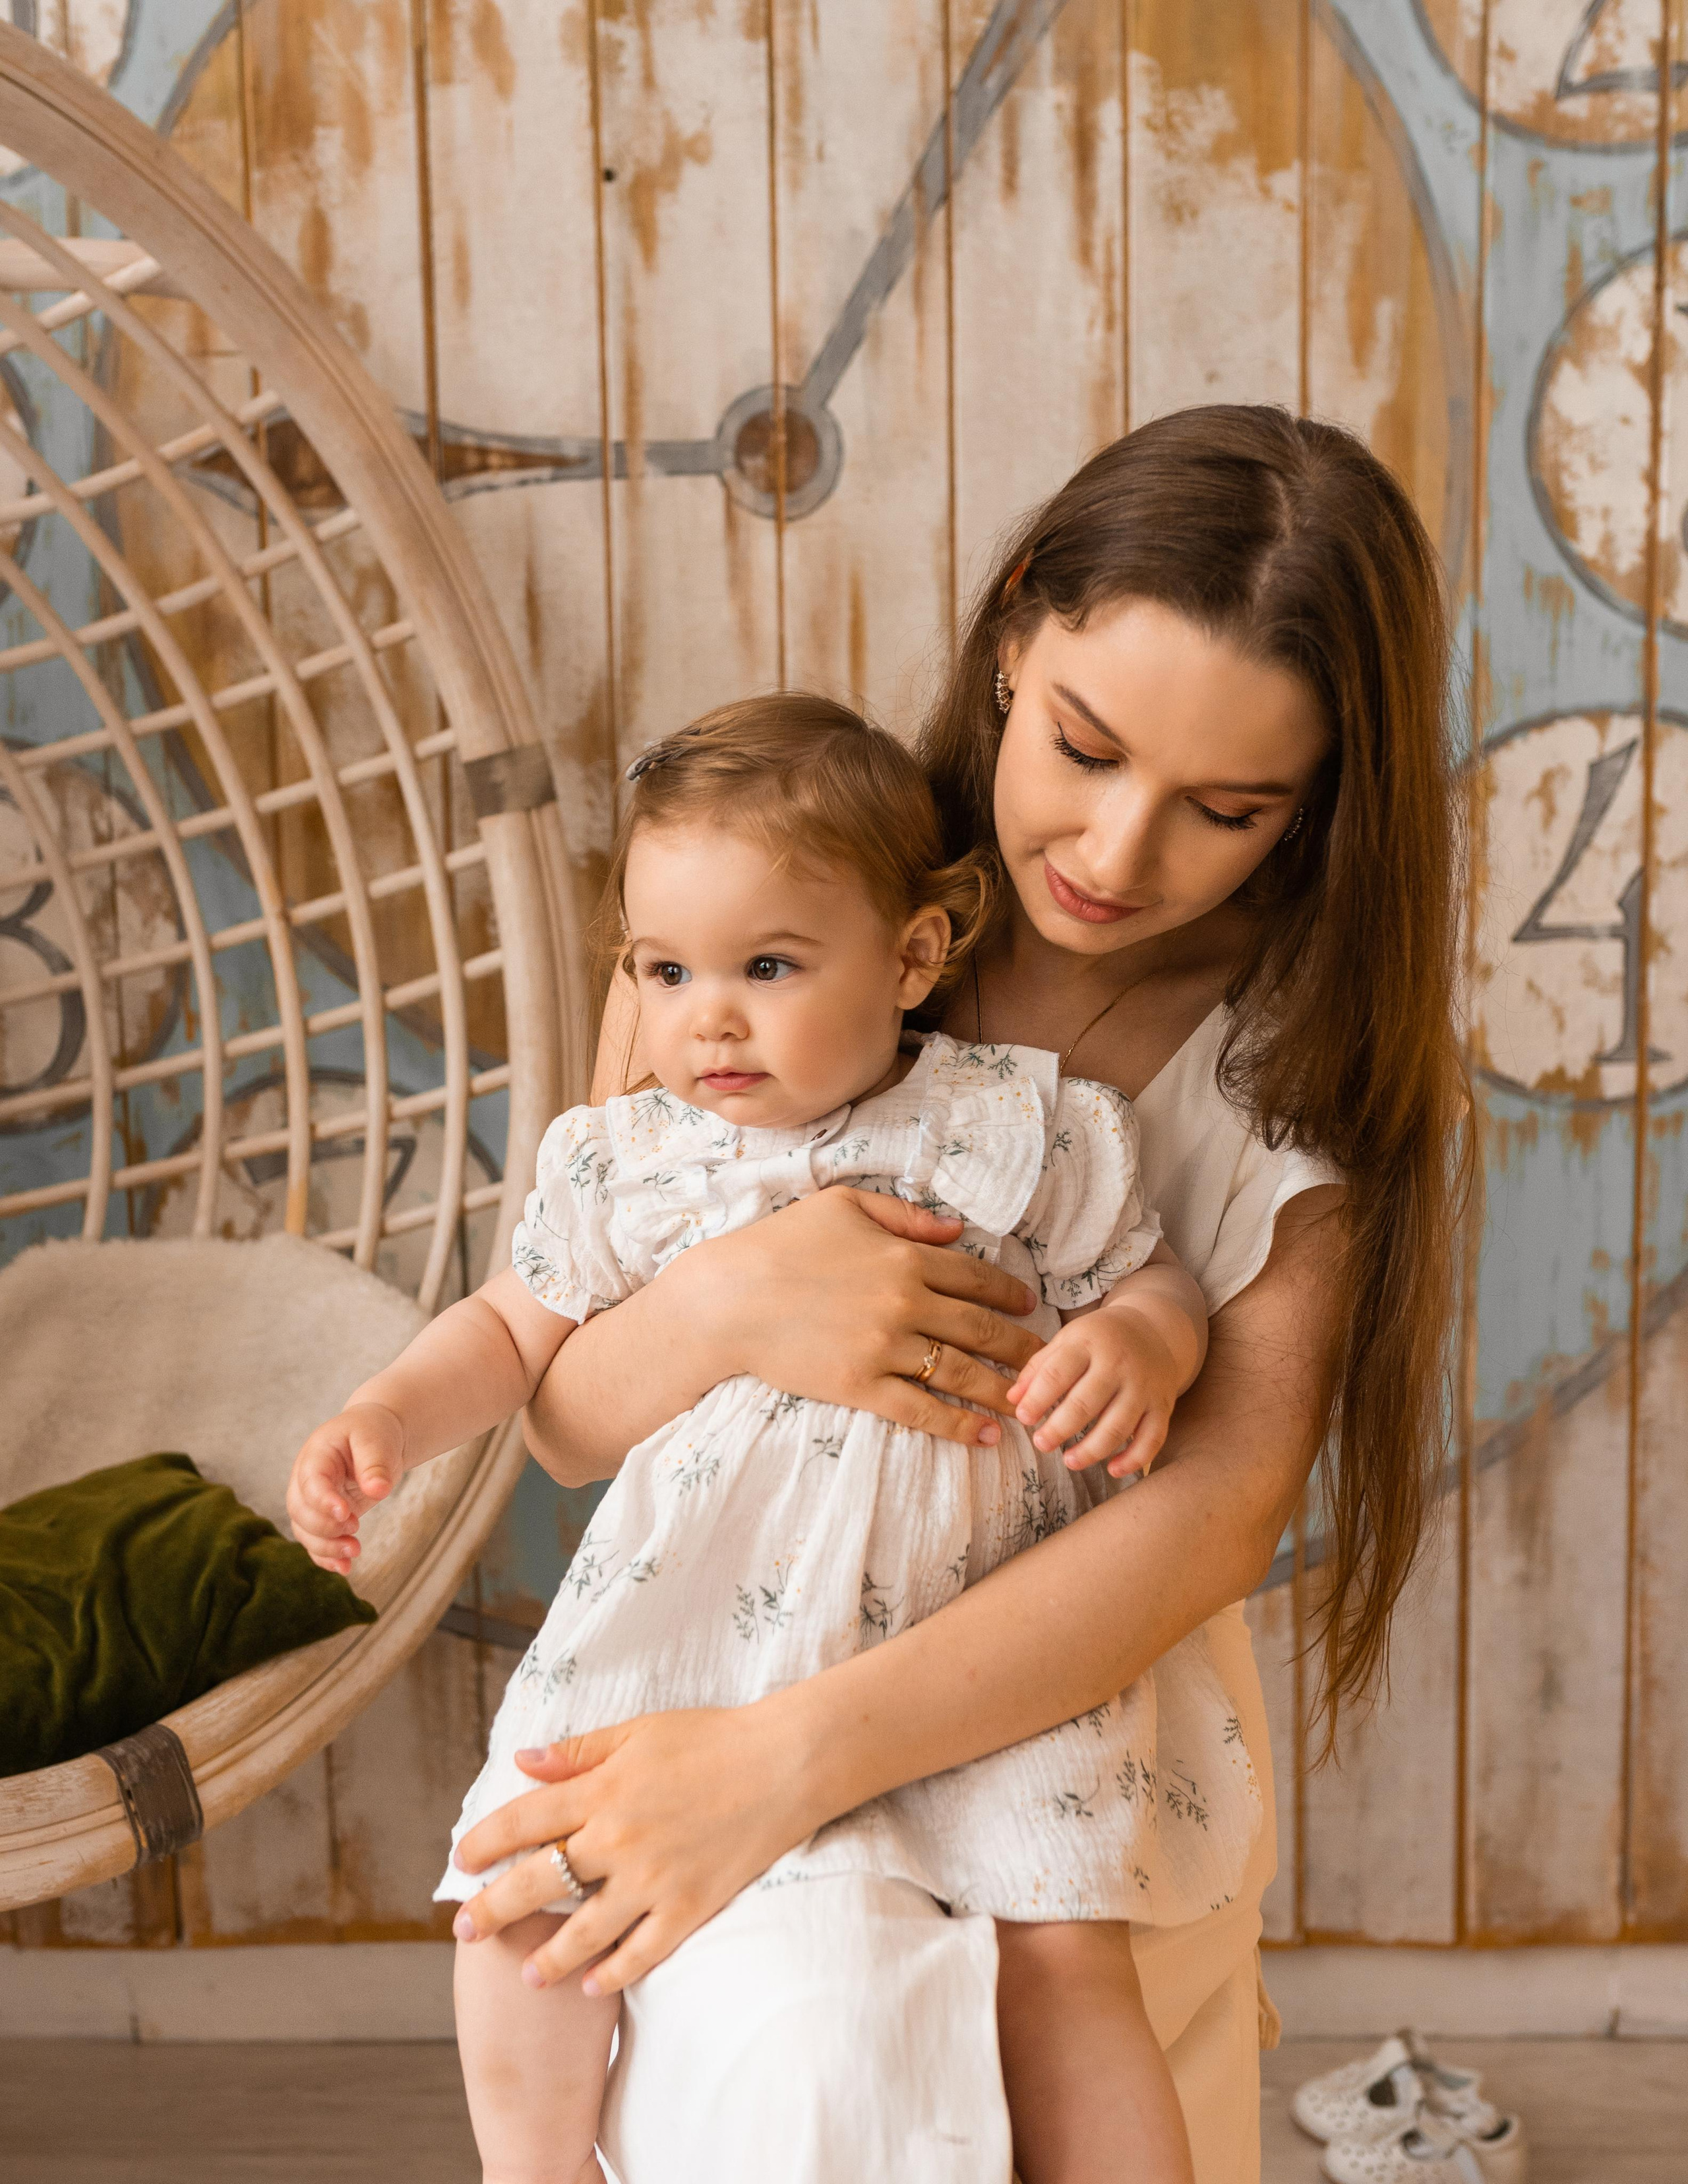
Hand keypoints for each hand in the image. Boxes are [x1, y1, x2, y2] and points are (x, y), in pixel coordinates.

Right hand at [285, 1401, 404, 1571]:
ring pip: (304, 1530)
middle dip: (325, 1527)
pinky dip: (325, 1557)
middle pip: (301, 1510)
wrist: (372, 1437)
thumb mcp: (376, 1439)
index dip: (324, 1500)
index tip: (346, 1514)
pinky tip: (344, 1568)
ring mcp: (311, 1500)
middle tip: (356, 1529)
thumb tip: (378, 1490)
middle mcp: (305, 1480)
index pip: (311, 1482)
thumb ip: (375, 1463)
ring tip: (355, 1551)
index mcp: (316, 1454)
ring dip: (326, 1547)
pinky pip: (314, 1542)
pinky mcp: (323, 1517)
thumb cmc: (372, 1433)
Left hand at [448, 1702, 817, 1994]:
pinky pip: (640, 1953)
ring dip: (547, 1956)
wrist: (783, 1763)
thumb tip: (522, 1762)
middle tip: (465, 1931)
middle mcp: (618, 1837)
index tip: (461, 1860)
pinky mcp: (688, 1906)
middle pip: (538, 1881)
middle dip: (493, 1909)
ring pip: (583, 1931)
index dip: (484, 1842)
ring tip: (526, 1975)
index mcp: (602, 1788)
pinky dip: (612, 1972)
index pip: (523, 1820)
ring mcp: (653, 1878)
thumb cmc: (710, 1738)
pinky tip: (591, 1985)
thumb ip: (579, 1751)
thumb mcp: (638, 1731)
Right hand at [679, 1185, 1042, 1445]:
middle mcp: (905, 1301)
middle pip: (981, 1327)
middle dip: (1022, 1347)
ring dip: (1002, 1389)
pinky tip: (986, 1436)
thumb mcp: (842, 1206)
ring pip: (961, 1371)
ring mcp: (883, 1346)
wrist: (726, 1298)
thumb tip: (955, 1230)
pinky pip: (920, 1409)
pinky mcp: (859, 1385)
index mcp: (905, 1255)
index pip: (976, 1277)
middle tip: (1048, 1363)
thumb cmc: (779, 1244)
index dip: (1010, 1293)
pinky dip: (957, 1424)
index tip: (1030, 1307)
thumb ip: (904, 1216)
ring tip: (1029, 1403)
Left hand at [1006, 1304, 1180, 1477]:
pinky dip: (1134, 1459)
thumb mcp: (1067, 1340)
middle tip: (1040, 1443)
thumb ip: (1038, 1368)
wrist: (1153, 1329)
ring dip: (1092, 1450)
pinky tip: (1113, 1470)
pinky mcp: (1163, 1405)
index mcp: (1088, 1342)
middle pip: (1086, 1403)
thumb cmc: (1098, 1339)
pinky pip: (1152, 1438)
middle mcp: (1119, 1363)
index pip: (1058, 1373)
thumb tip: (1012, 1399)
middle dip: (1059, 1428)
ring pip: (1118, 1426)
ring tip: (1069, 1461)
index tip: (1023, 1417)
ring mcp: (1144, 1386)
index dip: (1037, 1399)